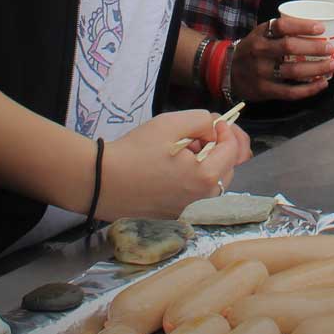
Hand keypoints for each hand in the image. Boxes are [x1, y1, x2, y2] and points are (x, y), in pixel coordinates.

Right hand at [99, 108, 252, 217]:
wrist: (100, 181)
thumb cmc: (134, 151)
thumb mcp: (171, 123)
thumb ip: (201, 121)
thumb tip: (213, 130)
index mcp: (205, 177)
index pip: (233, 150)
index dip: (227, 130)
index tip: (214, 122)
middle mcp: (200, 198)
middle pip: (227, 169)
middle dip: (220, 148)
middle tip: (201, 134)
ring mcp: (186, 209)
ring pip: (211, 182)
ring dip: (206, 162)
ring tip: (184, 148)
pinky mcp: (172, 213)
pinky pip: (192, 192)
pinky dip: (191, 177)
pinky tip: (171, 165)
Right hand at [230, 16, 333, 101]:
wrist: (227, 71)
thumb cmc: (252, 49)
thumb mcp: (260, 34)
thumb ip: (280, 30)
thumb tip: (313, 26)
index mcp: (260, 34)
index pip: (282, 26)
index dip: (302, 26)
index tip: (320, 28)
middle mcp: (259, 51)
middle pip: (290, 48)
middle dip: (314, 48)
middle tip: (331, 49)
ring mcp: (261, 72)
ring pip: (293, 71)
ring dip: (317, 69)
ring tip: (333, 65)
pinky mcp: (264, 90)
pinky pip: (290, 91)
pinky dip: (309, 89)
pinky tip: (322, 83)